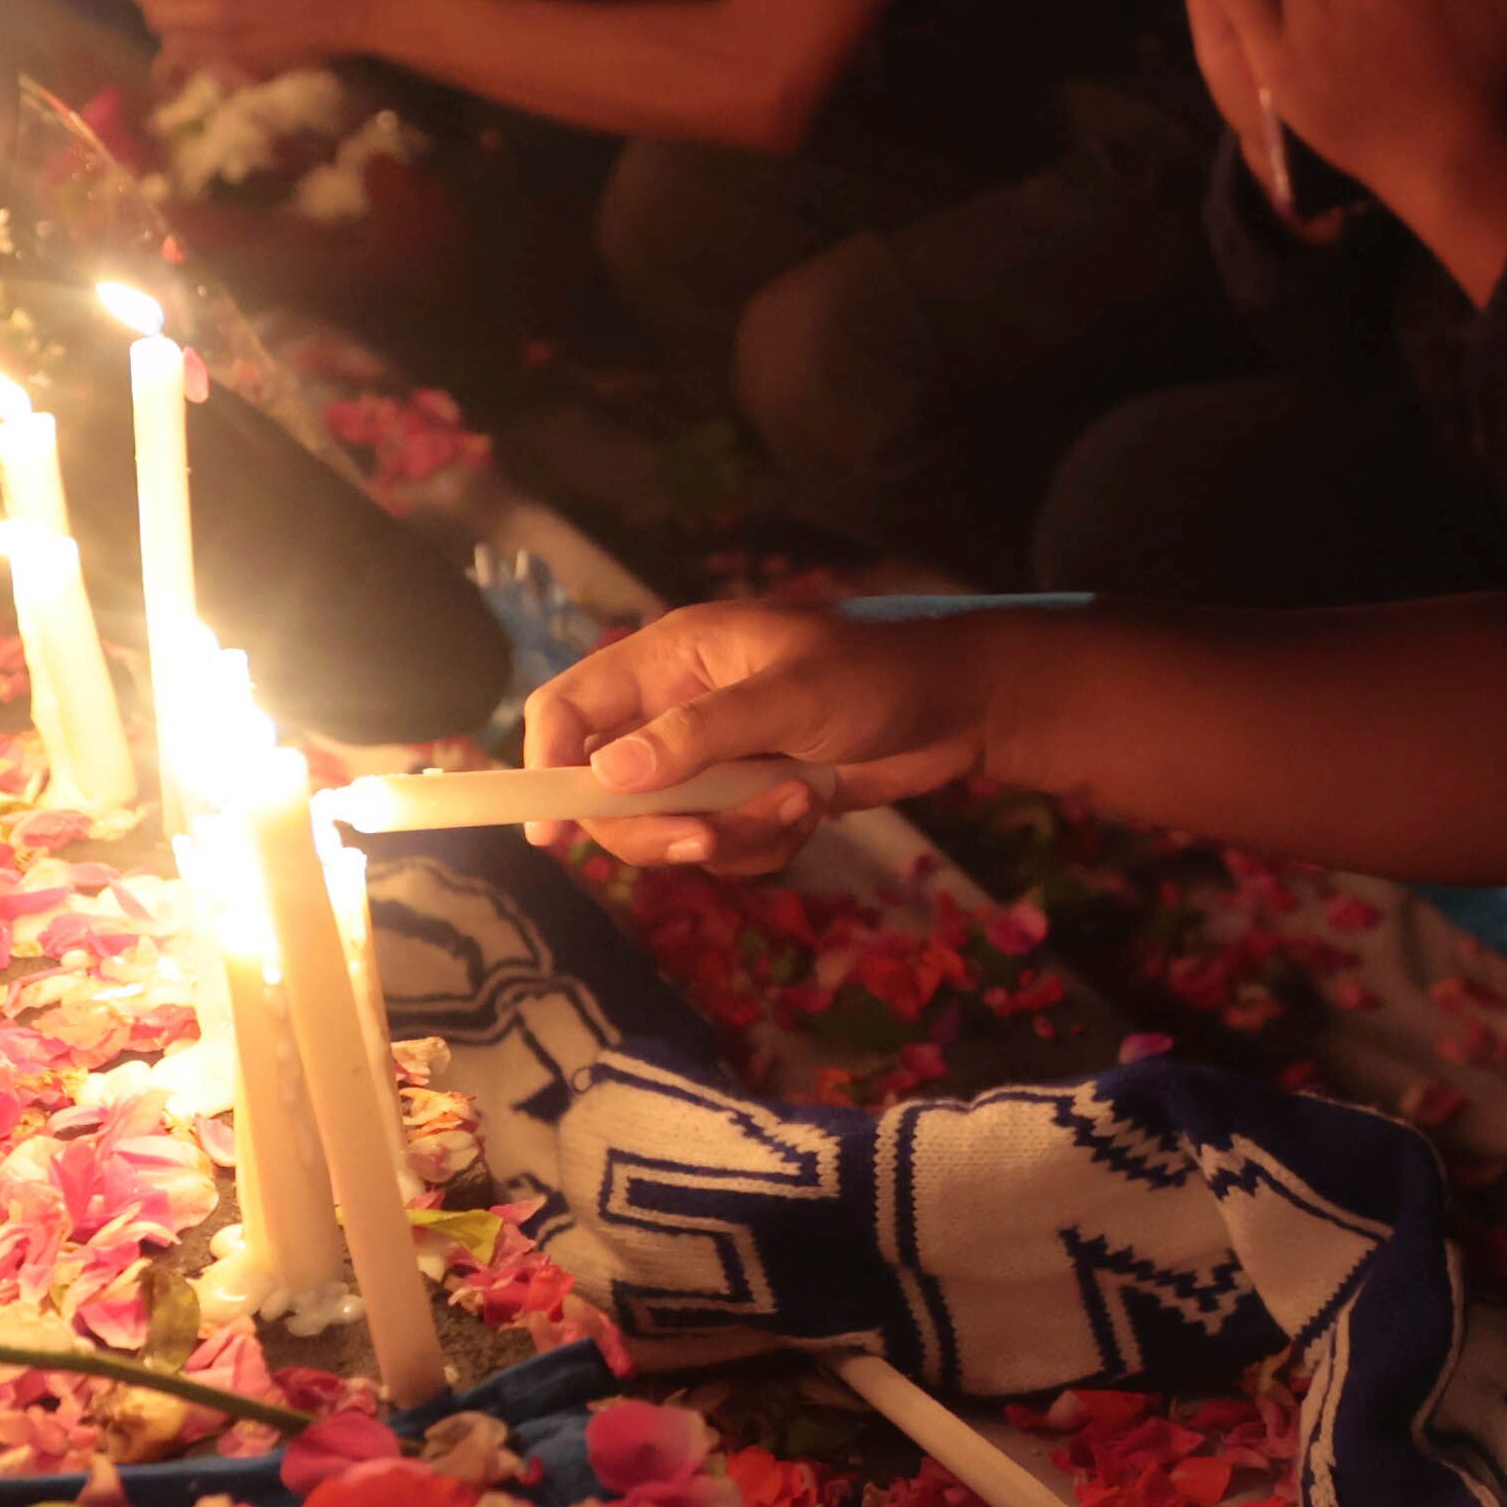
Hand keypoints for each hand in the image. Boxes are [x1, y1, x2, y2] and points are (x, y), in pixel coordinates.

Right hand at [520, 598, 1002, 869]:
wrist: (963, 705)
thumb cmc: (879, 673)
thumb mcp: (790, 695)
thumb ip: (698, 736)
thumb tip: (604, 775)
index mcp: (672, 659)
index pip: (570, 709)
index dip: (543, 765)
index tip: (546, 832)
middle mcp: (679, 710)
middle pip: (609, 793)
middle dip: (658, 826)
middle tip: (709, 834)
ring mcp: (715, 760)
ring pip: (670, 829)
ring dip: (731, 834)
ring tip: (800, 799)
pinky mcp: (751, 800)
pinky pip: (724, 846)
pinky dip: (766, 842)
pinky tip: (815, 805)